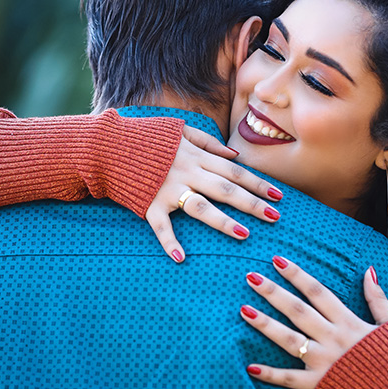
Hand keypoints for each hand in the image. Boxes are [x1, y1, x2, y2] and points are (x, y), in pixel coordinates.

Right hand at [145, 125, 283, 261]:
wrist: (109, 144)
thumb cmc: (147, 137)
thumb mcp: (180, 130)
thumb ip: (208, 142)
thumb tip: (233, 155)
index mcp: (196, 156)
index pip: (234, 171)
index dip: (258, 183)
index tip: (279, 195)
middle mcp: (187, 173)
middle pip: (226, 189)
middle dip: (252, 203)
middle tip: (275, 216)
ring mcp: (168, 189)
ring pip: (201, 207)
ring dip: (223, 222)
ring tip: (244, 234)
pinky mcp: (149, 203)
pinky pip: (161, 226)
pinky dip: (169, 242)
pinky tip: (181, 258)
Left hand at [239, 257, 387, 388]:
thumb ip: (377, 298)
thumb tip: (368, 270)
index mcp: (349, 322)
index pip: (318, 292)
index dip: (297, 275)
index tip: (277, 260)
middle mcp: (333, 339)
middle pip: (297, 311)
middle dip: (273, 292)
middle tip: (251, 277)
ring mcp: (323, 362)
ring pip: (288, 340)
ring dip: (265, 324)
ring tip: (244, 310)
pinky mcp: (318, 386)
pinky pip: (289, 379)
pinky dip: (269, 374)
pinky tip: (249, 367)